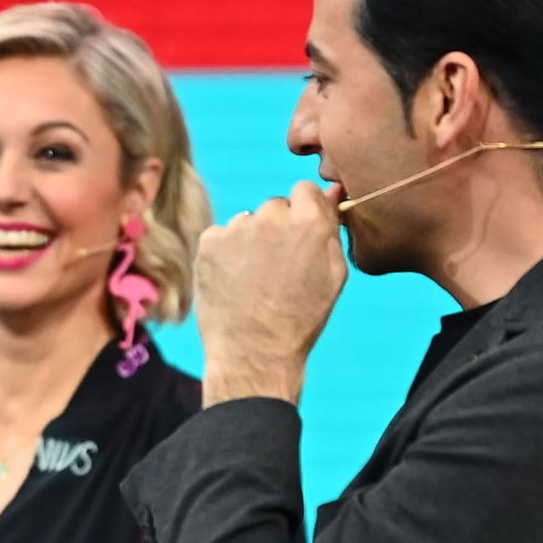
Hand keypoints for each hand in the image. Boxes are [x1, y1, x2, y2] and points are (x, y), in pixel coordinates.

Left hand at [196, 180, 347, 404]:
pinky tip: (232, 281)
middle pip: (275, 206)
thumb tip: (331, 192)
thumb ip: (332, 229)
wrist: (252, 352)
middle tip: (276, 267)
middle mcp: (271, 217)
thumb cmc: (299, 319)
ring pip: (246, 222)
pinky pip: (220, 236)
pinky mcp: (209, 241)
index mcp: (308, 222)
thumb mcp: (333, 276)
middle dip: (277, 228)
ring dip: (250, 241)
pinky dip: (225, 253)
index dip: (303, 213)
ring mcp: (237, 228)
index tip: (299, 236)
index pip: (305, 190)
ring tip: (253, 281)